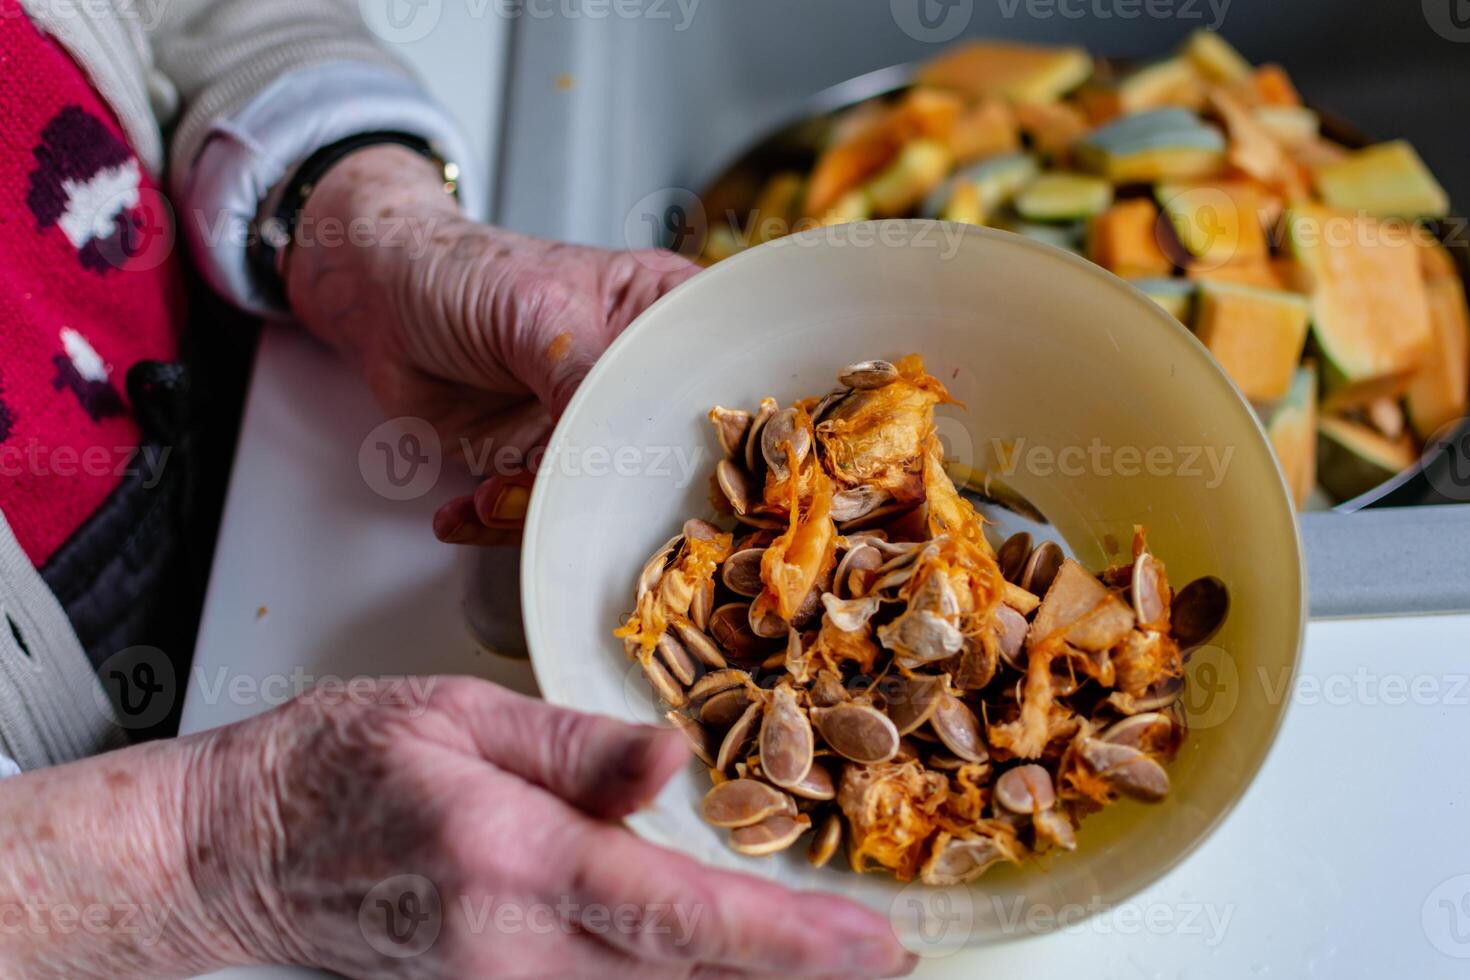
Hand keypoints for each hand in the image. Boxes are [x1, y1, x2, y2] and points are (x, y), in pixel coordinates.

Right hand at [193, 676, 917, 977]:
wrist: (241, 850)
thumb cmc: (335, 766)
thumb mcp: (457, 716)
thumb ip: (575, 747)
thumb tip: (675, 758)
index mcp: (512, 860)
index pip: (678, 914)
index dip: (788, 939)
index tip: (873, 943)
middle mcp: (513, 949)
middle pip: (686, 978)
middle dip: (794, 972)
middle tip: (882, 954)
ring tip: (828, 955)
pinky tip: (720, 962)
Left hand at [284, 145, 698, 545]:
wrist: (379, 296)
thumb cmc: (468, 271)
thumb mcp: (538, 311)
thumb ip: (581, 374)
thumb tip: (610, 443)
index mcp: (664, 321)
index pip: (712, 383)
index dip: (708, 433)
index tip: (678, 471)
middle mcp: (634, 381)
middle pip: (657, 458)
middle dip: (607, 491)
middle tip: (564, 495)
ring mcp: (584, 428)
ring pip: (591, 497)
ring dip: (535, 511)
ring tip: (491, 497)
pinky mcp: (534, 462)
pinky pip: (530, 512)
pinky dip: (492, 522)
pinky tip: (463, 511)